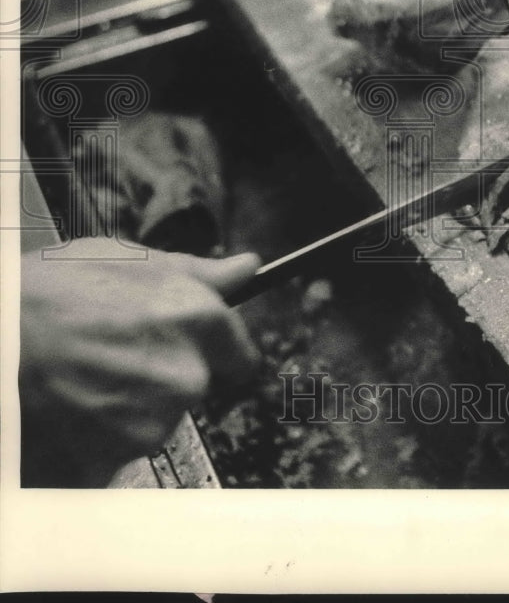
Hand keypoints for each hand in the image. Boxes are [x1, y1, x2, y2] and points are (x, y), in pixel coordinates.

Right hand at [20, 238, 260, 486]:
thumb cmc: (50, 292)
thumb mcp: (129, 259)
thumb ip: (198, 273)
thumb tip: (247, 269)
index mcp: (199, 321)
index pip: (242, 359)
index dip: (219, 354)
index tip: (200, 351)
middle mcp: (185, 376)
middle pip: (196, 390)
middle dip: (167, 375)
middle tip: (118, 354)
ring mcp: (149, 424)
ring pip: (155, 421)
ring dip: (130, 407)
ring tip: (85, 374)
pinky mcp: (111, 462)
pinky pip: (116, 453)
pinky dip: (96, 439)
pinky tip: (71, 406)